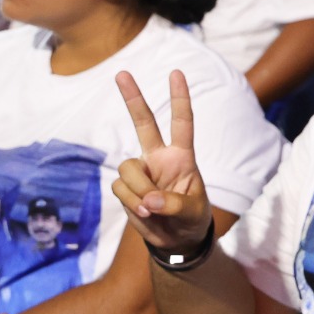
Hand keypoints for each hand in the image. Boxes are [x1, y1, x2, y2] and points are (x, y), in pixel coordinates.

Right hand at [112, 69, 212, 255]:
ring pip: (128, 168)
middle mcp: (159, 158)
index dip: (180, 99)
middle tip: (121, 72)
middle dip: (132, 98)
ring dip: (139, 191)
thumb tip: (149, 201)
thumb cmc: (192, 219)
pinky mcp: (126, 187)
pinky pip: (120, 188)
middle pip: (144, 123)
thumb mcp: (193, 212)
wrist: (176, 240)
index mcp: (182, 157)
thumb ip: (173, 204)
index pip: (182, 123)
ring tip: (153, 209)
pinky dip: (131, 203)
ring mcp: (141, 171)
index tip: (176, 73)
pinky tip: (144, 213)